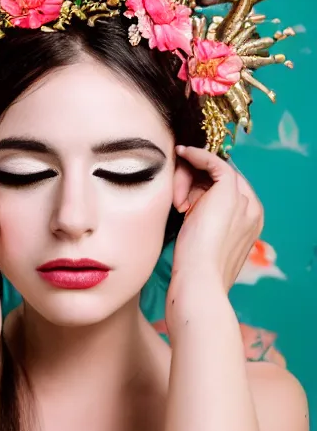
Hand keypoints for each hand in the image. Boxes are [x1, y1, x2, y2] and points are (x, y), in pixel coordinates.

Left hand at [170, 147, 263, 294]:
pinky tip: (182, 153)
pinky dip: (198, 156)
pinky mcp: (230, 190)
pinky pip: (215, 162)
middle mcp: (252, 208)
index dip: (202, 191)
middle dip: (194, 186)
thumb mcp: (204, 238)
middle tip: (179, 204)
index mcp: (249, 222)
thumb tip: (189, 201)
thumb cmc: (196, 266)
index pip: (226, 192)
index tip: (184, 197)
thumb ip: (206, 218)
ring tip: (178, 204)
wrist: (200, 277)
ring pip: (213, 173)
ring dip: (189, 179)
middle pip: (220, 181)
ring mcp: (244, 199)